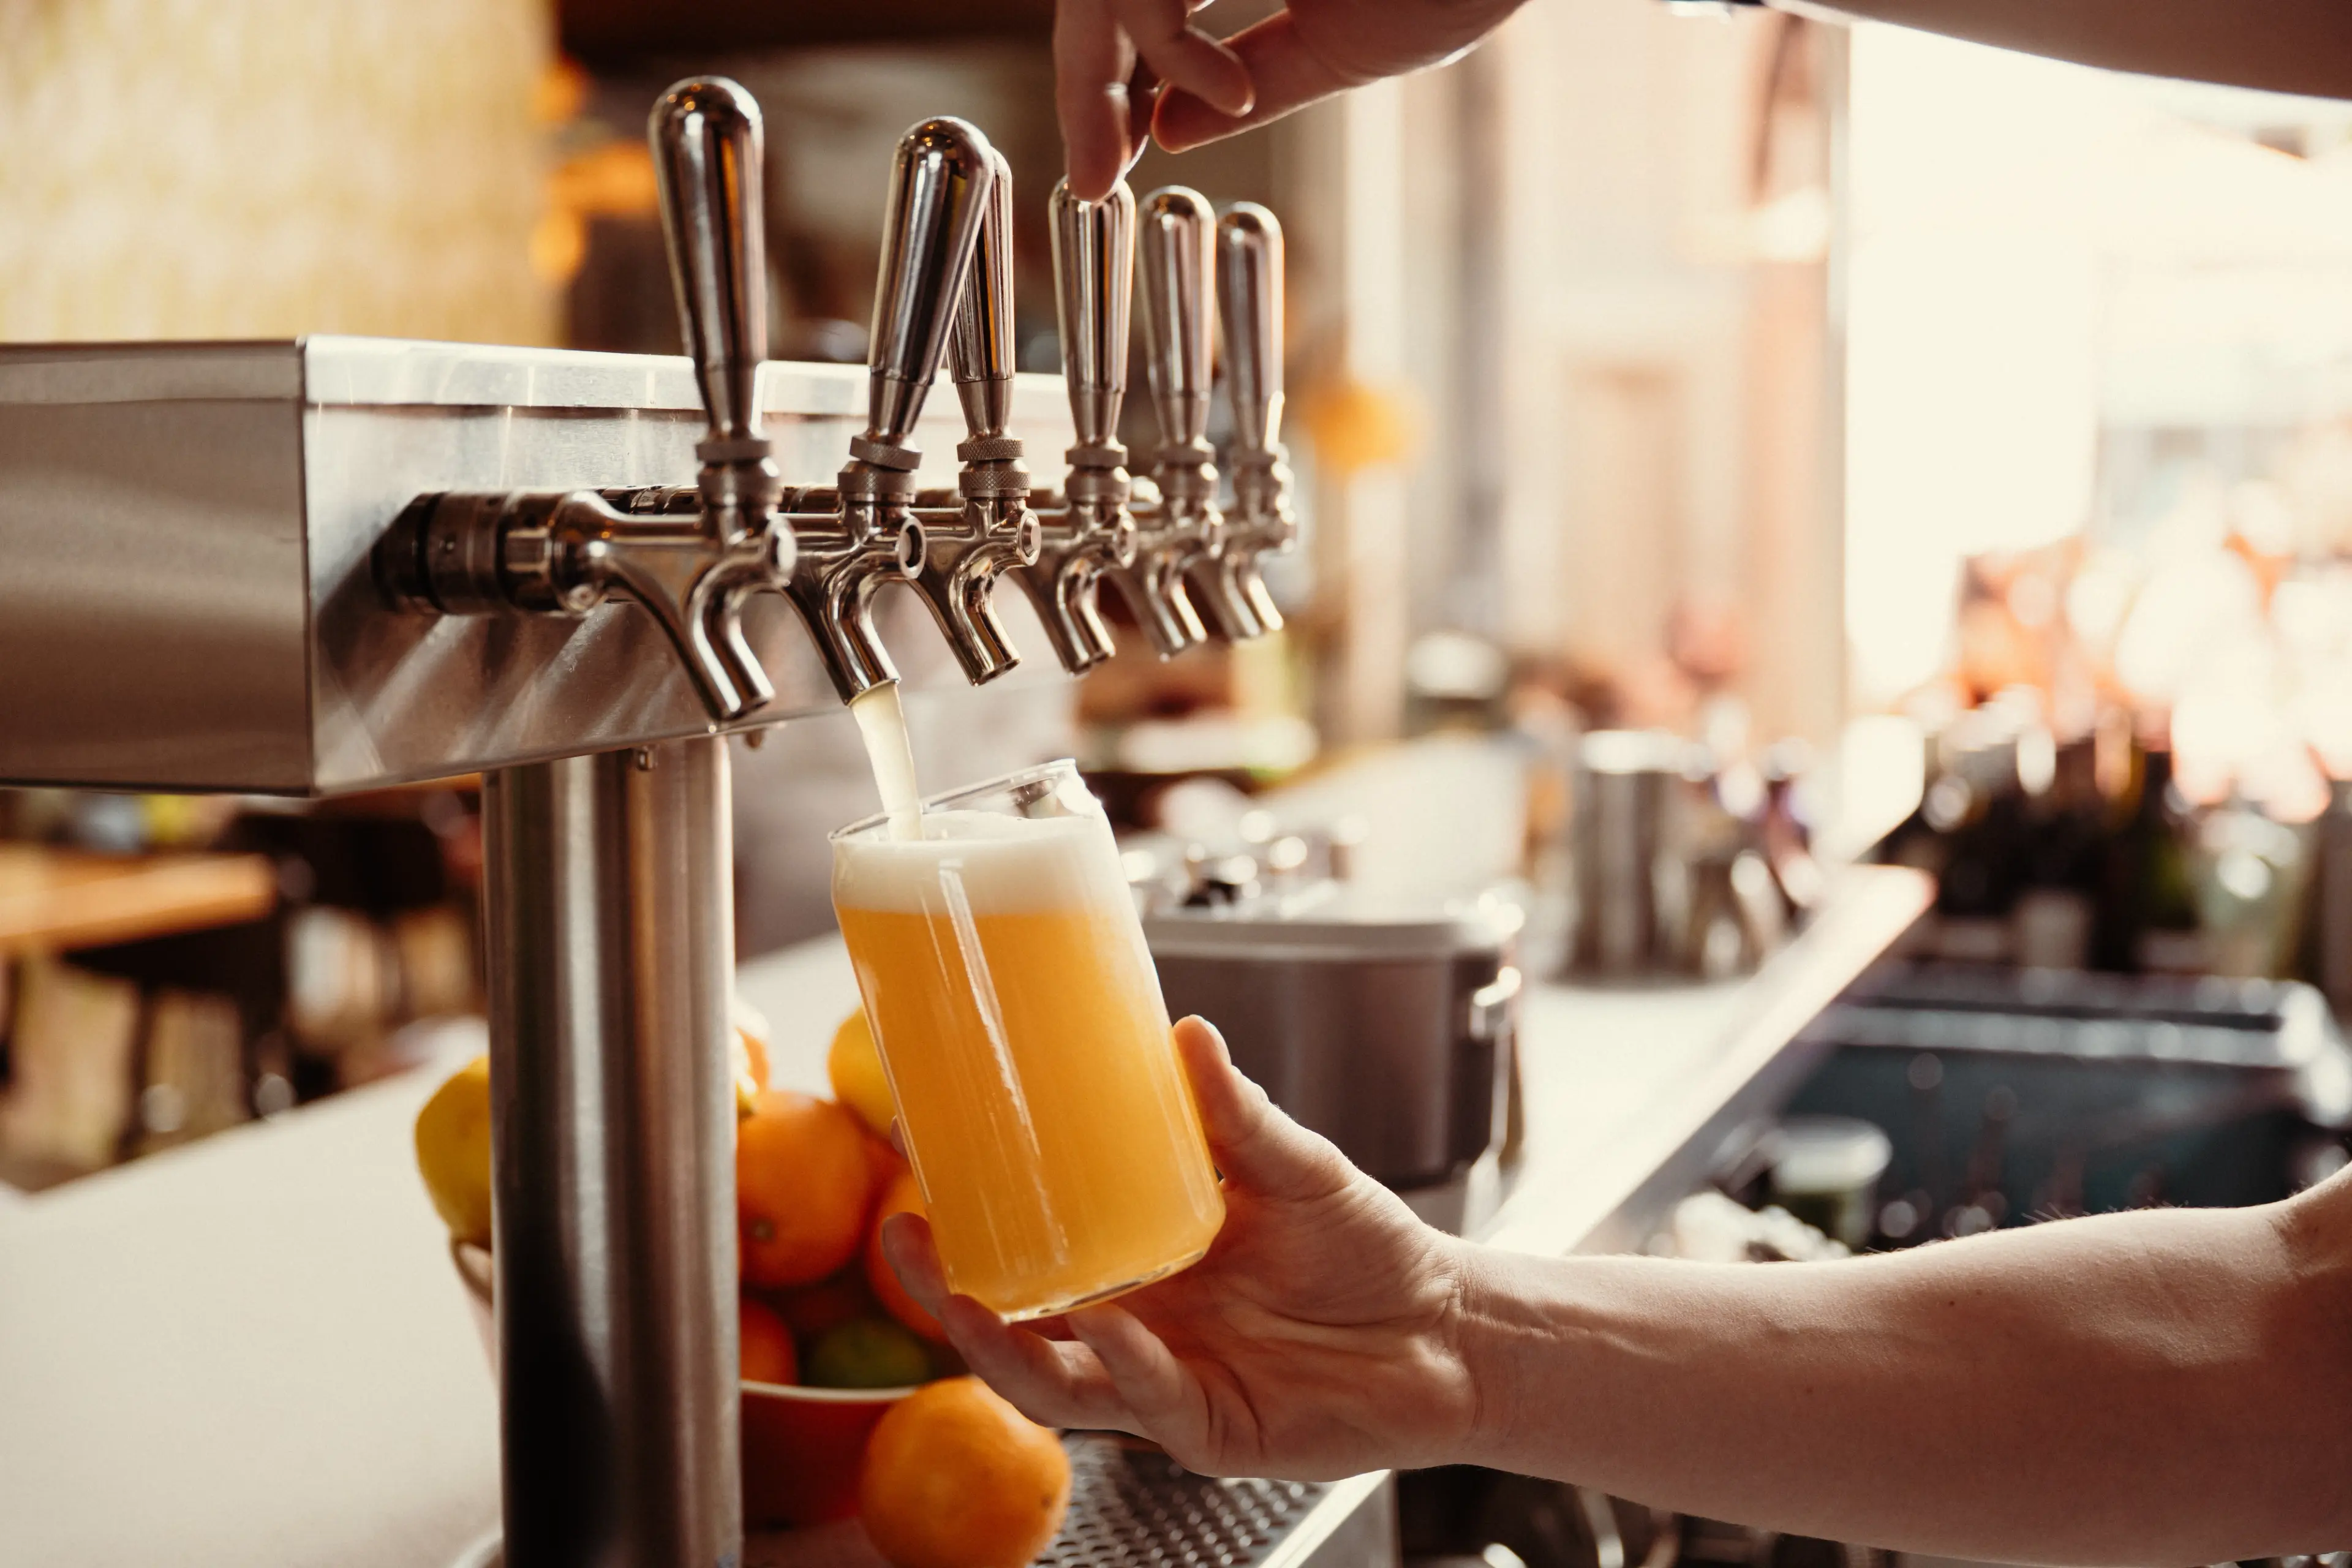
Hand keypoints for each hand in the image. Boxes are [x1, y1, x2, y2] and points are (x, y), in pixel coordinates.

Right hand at [880, 1016, 1478, 1478]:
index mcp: (1135, 1262)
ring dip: (1002, 1347)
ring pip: (1053, 1384)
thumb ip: (1237, 1114)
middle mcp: (1134, 1328)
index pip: (1028, 1248)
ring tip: (968, 1300)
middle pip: (1010, 1325)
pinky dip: (1125, 1366)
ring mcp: (1165, 1385)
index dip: (964, 1218)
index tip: (914, 1157)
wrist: (1449, 1327)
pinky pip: (1148, 1405)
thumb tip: (1187, 1033)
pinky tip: (1112, 1327)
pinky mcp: (1210, 1431)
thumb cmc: (1364, 1251)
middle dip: (941, 1295)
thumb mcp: (1294, 1167)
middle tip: (902, 1240)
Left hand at [1055, 0, 1530, 198]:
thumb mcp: (1340, 45)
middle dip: (1084, 95)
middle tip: (1087, 181)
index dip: (1107, 91)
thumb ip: (1256, 85)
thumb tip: (1169, 132)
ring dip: (1112, 76)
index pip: (1136, 17)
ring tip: (1139, 146)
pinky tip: (1225, 90)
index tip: (1103, 169)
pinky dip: (1171, 41)